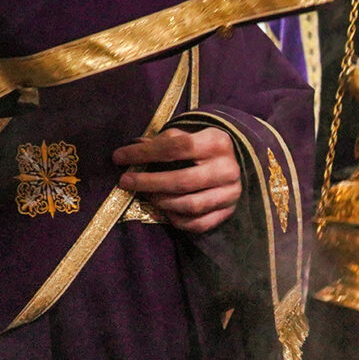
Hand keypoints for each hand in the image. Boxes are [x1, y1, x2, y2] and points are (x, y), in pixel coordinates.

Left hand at [114, 125, 240, 233]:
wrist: (240, 162)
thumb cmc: (205, 146)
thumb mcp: (189, 135)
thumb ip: (163, 141)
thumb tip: (133, 147)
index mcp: (217, 143)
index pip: (176, 147)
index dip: (145, 153)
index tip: (119, 157)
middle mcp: (227, 169)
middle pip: (182, 180)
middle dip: (148, 182)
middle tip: (125, 182)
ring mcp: (230, 193)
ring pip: (190, 205)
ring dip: (161, 202)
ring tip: (146, 195)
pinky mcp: (229, 211)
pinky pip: (198, 223)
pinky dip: (177, 220)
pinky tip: (164, 210)